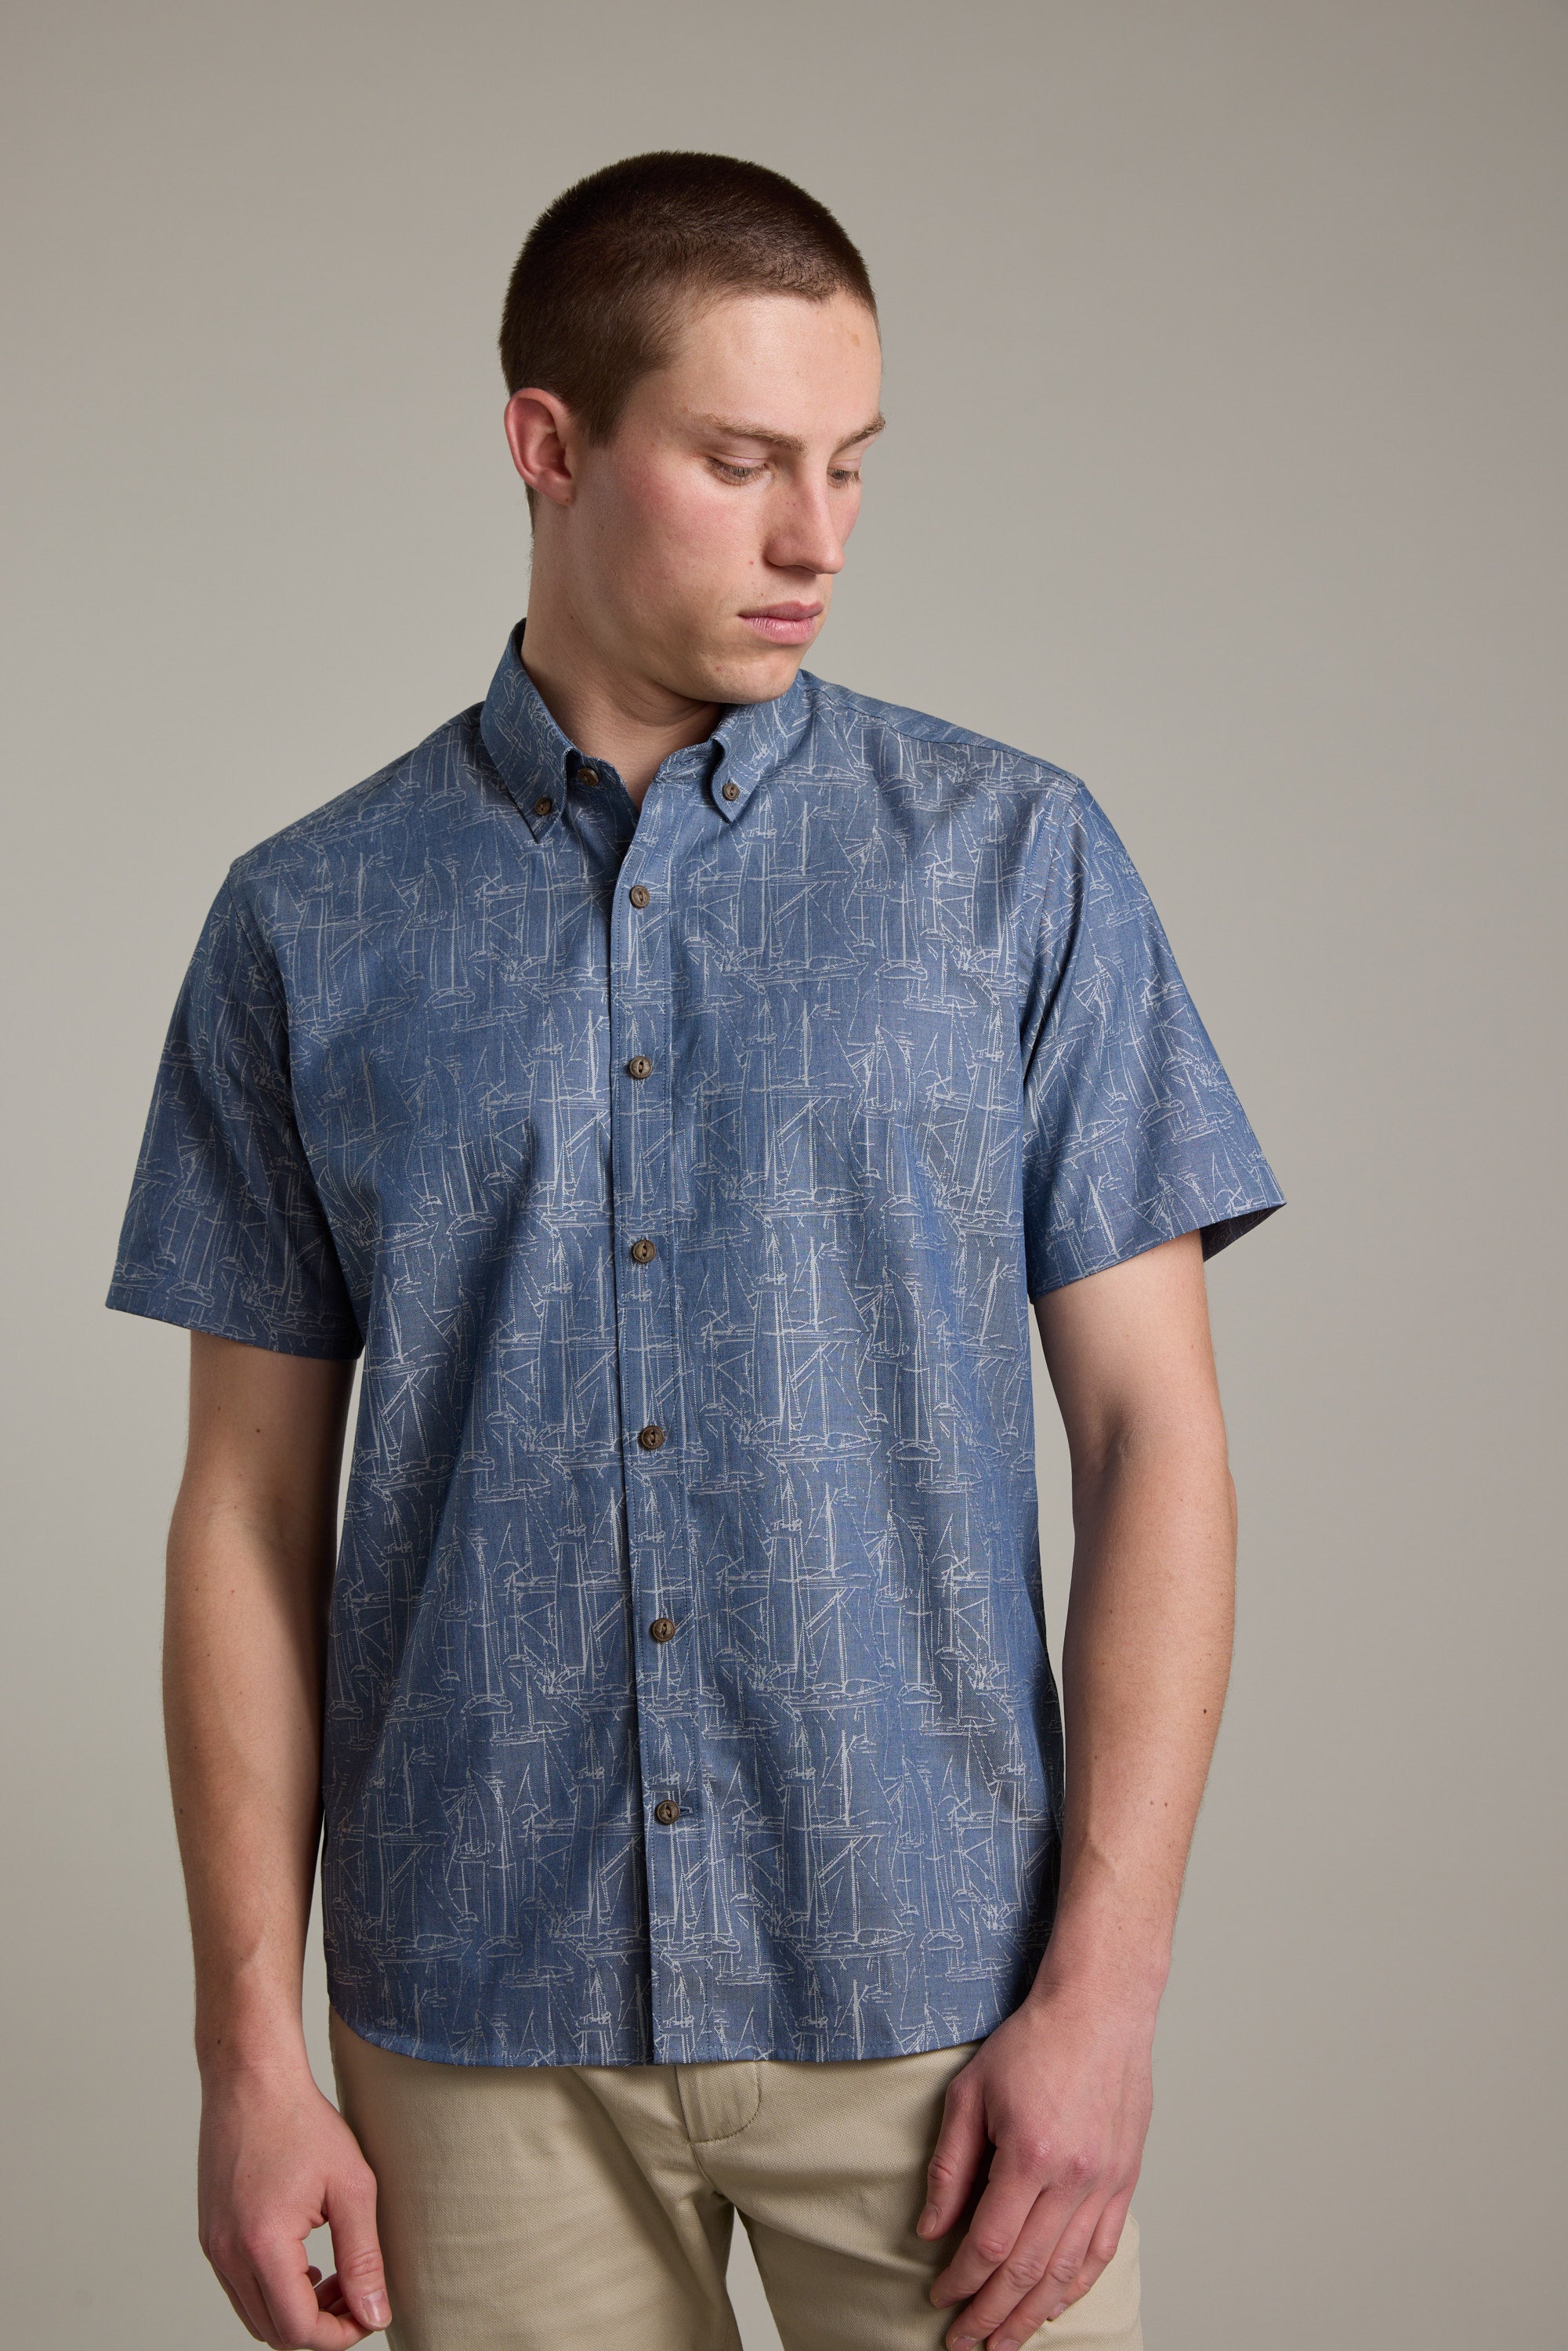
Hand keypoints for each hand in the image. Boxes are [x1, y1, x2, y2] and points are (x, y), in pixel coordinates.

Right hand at [196, 2055, 390, 2347]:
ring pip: (255, 2314)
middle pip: (274, 2331)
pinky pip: (240, 2288)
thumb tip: (375, 2315)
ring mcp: (213, 2247)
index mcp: (262, 2245)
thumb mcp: (352, 2186)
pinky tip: (305, 2261)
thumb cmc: (302, 2122)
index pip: (298, 2329)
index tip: (368, 2313)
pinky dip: (274, 2290)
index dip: (339, 2335)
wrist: (252, 2080)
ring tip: (335, 2275)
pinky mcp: (210, 2235)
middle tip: (356, 2291)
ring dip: (296, 2310)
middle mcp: (227, 2254)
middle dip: (321, 2325)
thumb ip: (363, 2258)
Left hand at [916, 1979, 1152, 2349]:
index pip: (988, 2244)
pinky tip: (1054, 2305)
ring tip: (1006, 2342)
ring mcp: (1105, 2183)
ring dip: (1033, 2314)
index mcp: (1030, 2156)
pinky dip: (1076, 2285)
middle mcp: (1073, 2178)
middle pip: (1027, 2270)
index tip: (940, 2298)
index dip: (960, 2281)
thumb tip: (930, 2229)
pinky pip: (1101, 2250)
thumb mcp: (970, 2093)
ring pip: (1066, 2271)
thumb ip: (950, 2167)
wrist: (1099, 2011)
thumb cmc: (1032, 2043)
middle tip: (966, 2343)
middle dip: (992, 2315)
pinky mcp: (1125, 2180)